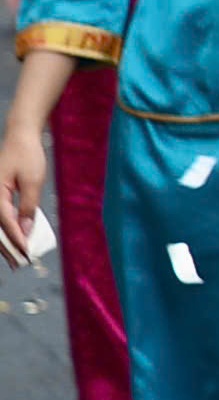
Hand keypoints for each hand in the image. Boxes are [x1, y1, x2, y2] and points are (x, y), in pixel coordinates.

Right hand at [0, 125, 46, 264]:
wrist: (20, 136)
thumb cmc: (27, 155)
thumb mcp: (33, 180)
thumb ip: (29, 206)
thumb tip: (26, 230)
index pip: (5, 221)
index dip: (16, 238)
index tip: (26, 252)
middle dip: (7, 247)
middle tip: (20, 263)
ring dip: (4, 242)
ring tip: (16, 258)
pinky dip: (5, 230)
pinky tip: (14, 241)